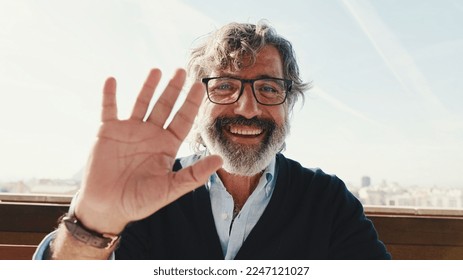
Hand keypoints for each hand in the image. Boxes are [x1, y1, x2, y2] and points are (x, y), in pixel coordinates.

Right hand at [74, 68, 221, 233]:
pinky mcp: (108, 131)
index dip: (190, 103)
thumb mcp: (170, 189)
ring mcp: (129, 130)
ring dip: (148, 87)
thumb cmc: (139, 201)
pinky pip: (108, 109)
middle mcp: (150, 134)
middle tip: (181, 71)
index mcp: (167, 145)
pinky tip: (112, 80)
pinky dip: (109, 95)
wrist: (107, 207)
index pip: (183, 120)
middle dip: (173, 89)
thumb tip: (221, 160)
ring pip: (141, 103)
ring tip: (157, 71)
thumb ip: (194, 175)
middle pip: (165, 106)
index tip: (199, 86)